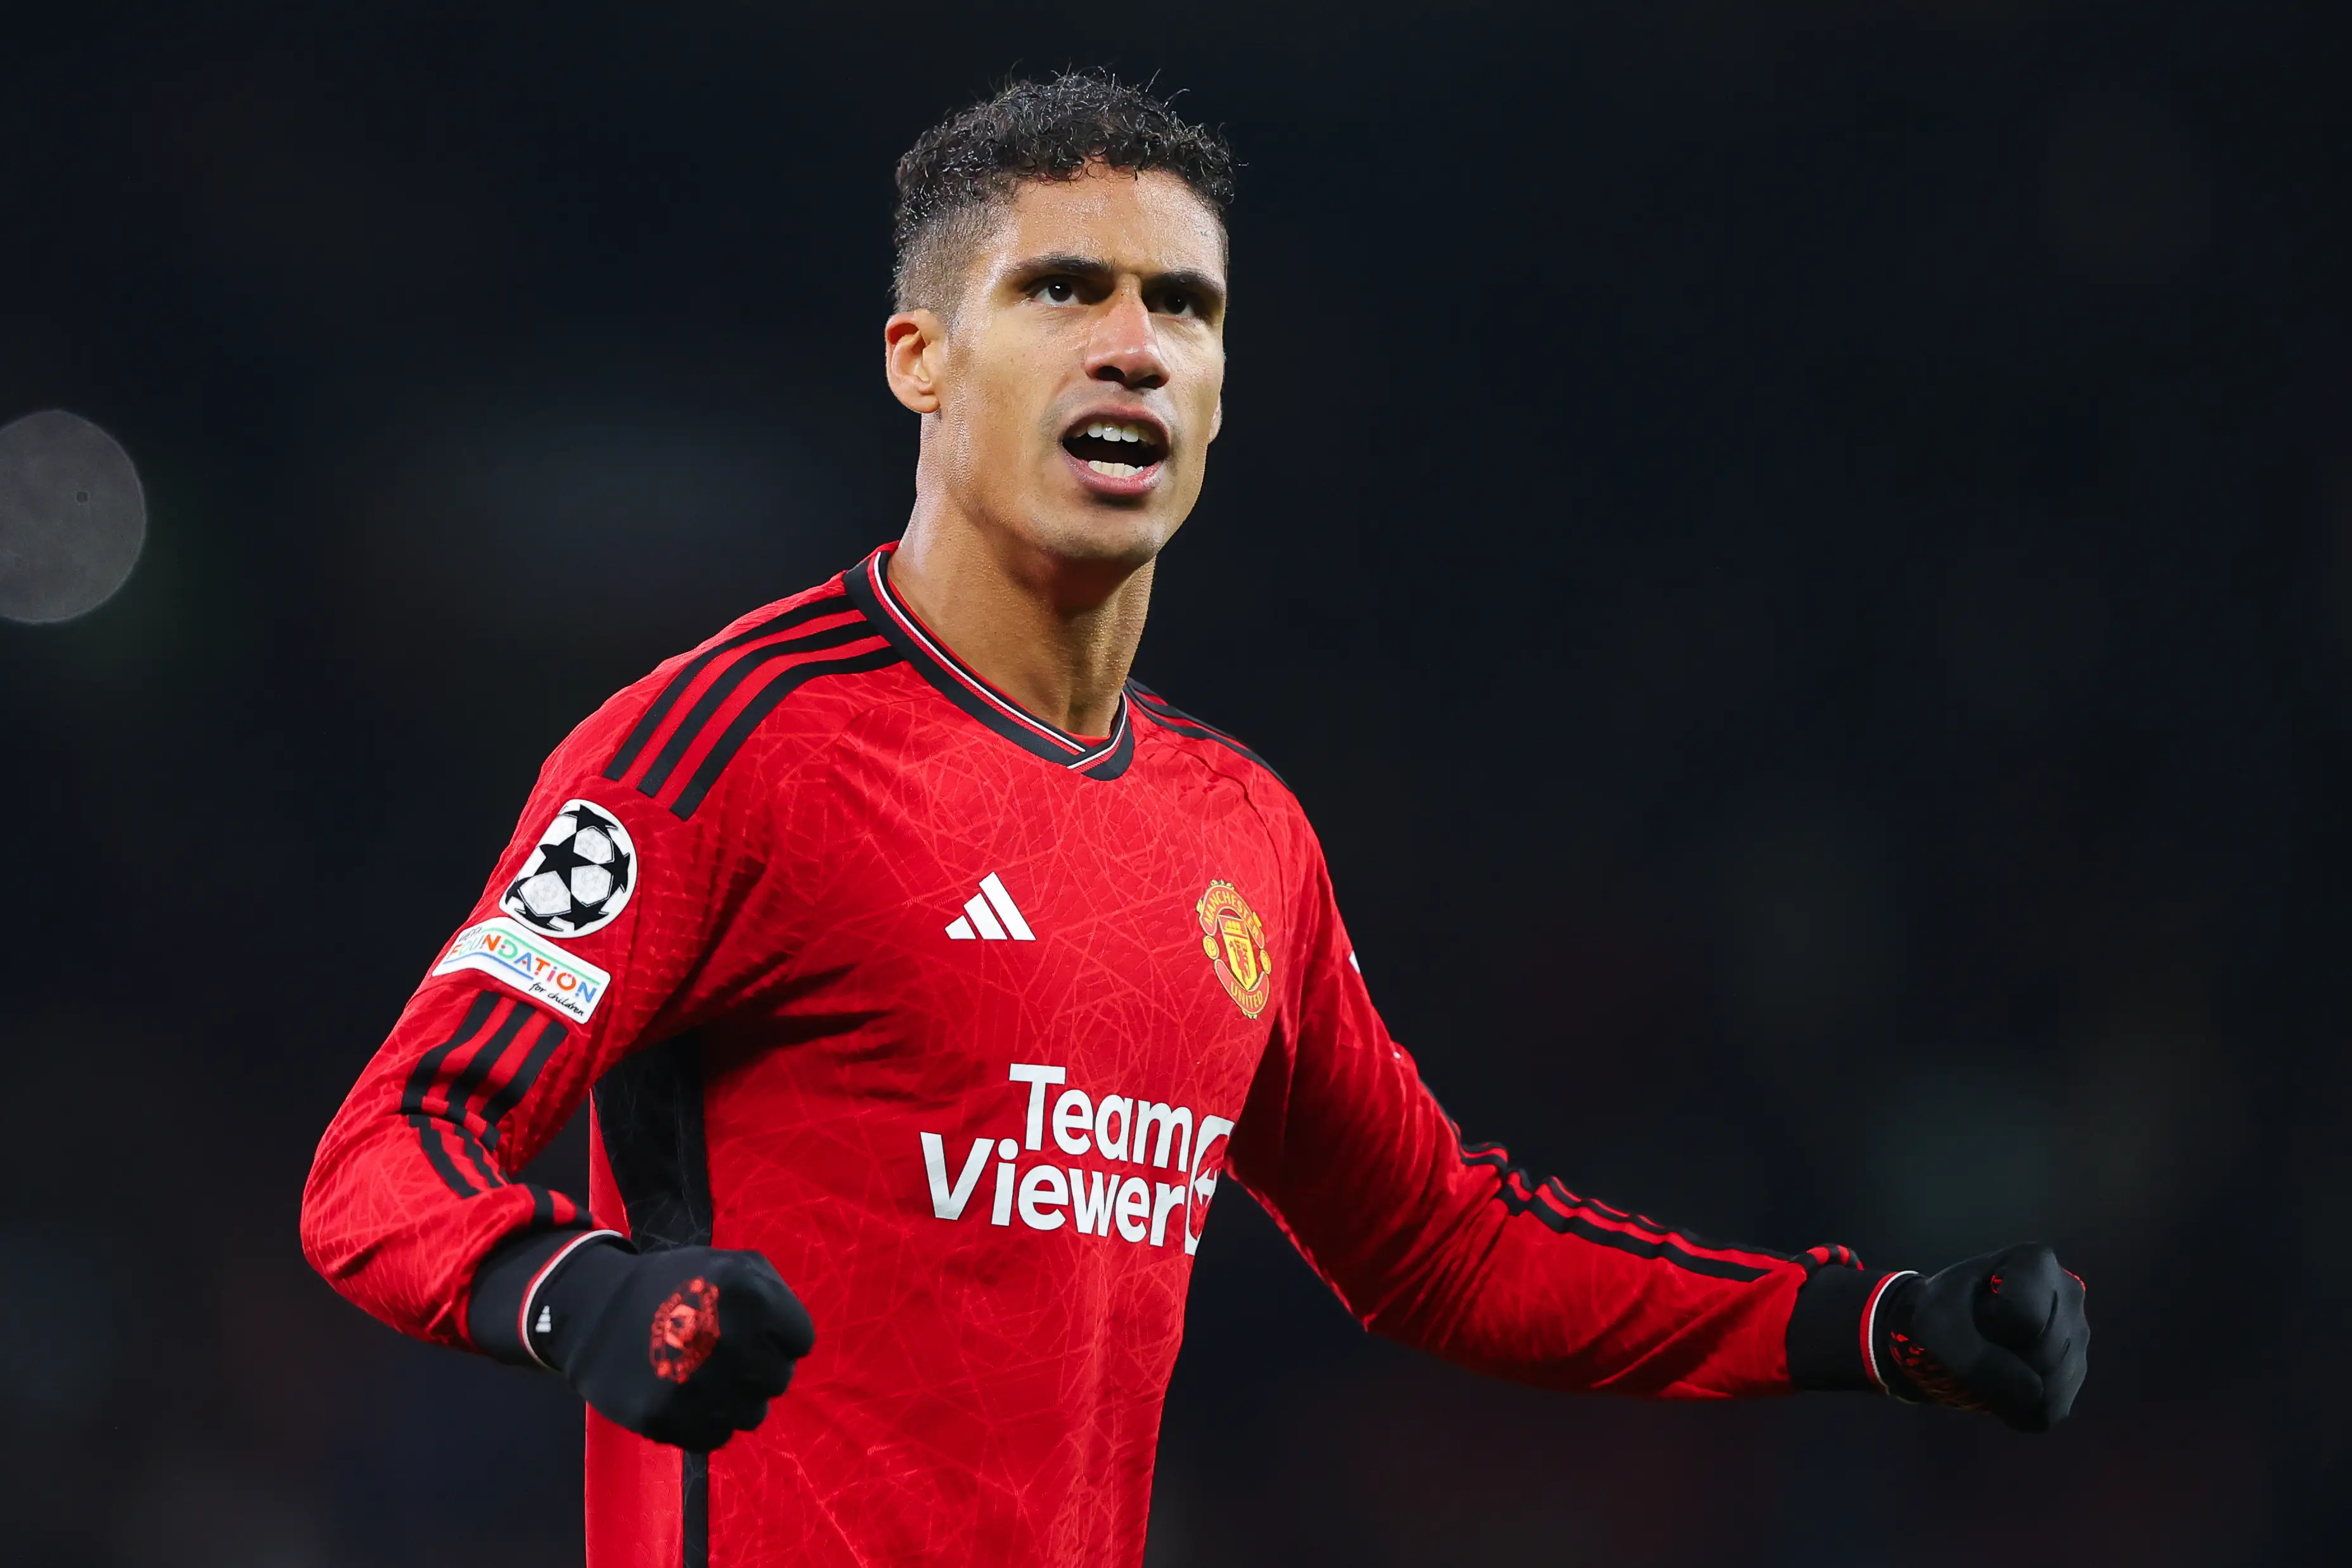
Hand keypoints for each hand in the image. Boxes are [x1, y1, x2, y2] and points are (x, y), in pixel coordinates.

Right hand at [533, 1241, 814, 1451]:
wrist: (592, 1309)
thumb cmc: (674, 1283)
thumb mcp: (732, 1263)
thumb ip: (775, 1295)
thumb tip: (795, 1342)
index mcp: (750, 1296)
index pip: (799, 1341)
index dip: (777, 1336)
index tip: (752, 1329)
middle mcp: (729, 1341)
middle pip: (778, 1379)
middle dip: (758, 1366)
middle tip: (724, 1352)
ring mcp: (697, 1384)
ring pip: (752, 1414)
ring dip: (735, 1397)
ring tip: (704, 1373)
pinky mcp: (665, 1419)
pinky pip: (716, 1436)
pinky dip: (706, 1420)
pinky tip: (685, 1394)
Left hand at [1879, 1243, 2087, 1432]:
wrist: (1940, 1332)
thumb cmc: (1939, 1313)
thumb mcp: (1937, 1326)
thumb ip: (1978, 1358)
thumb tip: (2035, 1395)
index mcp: (2037, 1263)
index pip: (2025, 1317)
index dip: (1990, 1323)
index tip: (1976, 1308)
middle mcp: (2070, 1294)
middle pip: (2044, 1354)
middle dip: (2003, 1357)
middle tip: (1983, 1337)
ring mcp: (2079, 1336)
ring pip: (2052, 1388)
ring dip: (2010, 1386)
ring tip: (1994, 1356)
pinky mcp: (2075, 1374)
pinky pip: (2051, 1410)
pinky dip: (2017, 1407)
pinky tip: (2003, 1381)